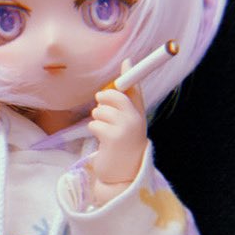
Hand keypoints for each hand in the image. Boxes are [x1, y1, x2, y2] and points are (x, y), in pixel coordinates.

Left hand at [88, 58, 147, 202]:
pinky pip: (94, 123)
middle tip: (104, 113)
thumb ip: (127, 95)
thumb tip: (127, 62)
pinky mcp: (113, 137)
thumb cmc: (124, 143)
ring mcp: (126, 128)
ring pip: (100, 110)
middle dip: (103, 101)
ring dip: (97, 119)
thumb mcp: (128, 120)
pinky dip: (94, 130)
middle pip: (113, 96)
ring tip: (105, 132)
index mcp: (140, 113)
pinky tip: (102, 141)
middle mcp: (136, 119)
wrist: (123, 174)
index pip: (135, 89)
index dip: (130, 74)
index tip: (127, 61)